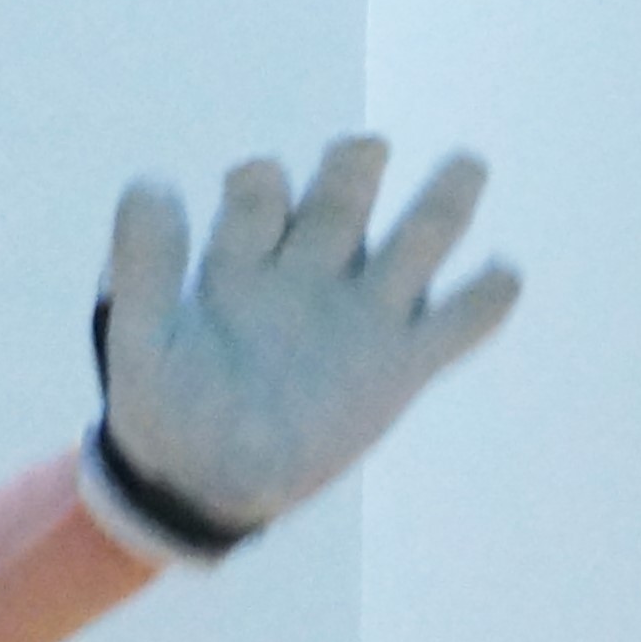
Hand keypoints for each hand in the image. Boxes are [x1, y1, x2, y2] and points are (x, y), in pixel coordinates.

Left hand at [80, 135, 519, 564]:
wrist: (200, 488)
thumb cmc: (165, 411)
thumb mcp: (141, 340)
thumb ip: (142, 265)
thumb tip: (155, 181)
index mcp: (244, 257)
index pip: (262, 188)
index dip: (258, 188)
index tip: (247, 220)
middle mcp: (309, 272)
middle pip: (345, 192)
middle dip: (354, 166)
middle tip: (362, 154)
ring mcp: (361, 316)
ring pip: (419, 239)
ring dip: (446, 199)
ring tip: (465, 166)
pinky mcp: (403, 366)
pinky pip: (460, 323)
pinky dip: (487, 300)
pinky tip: (498, 279)